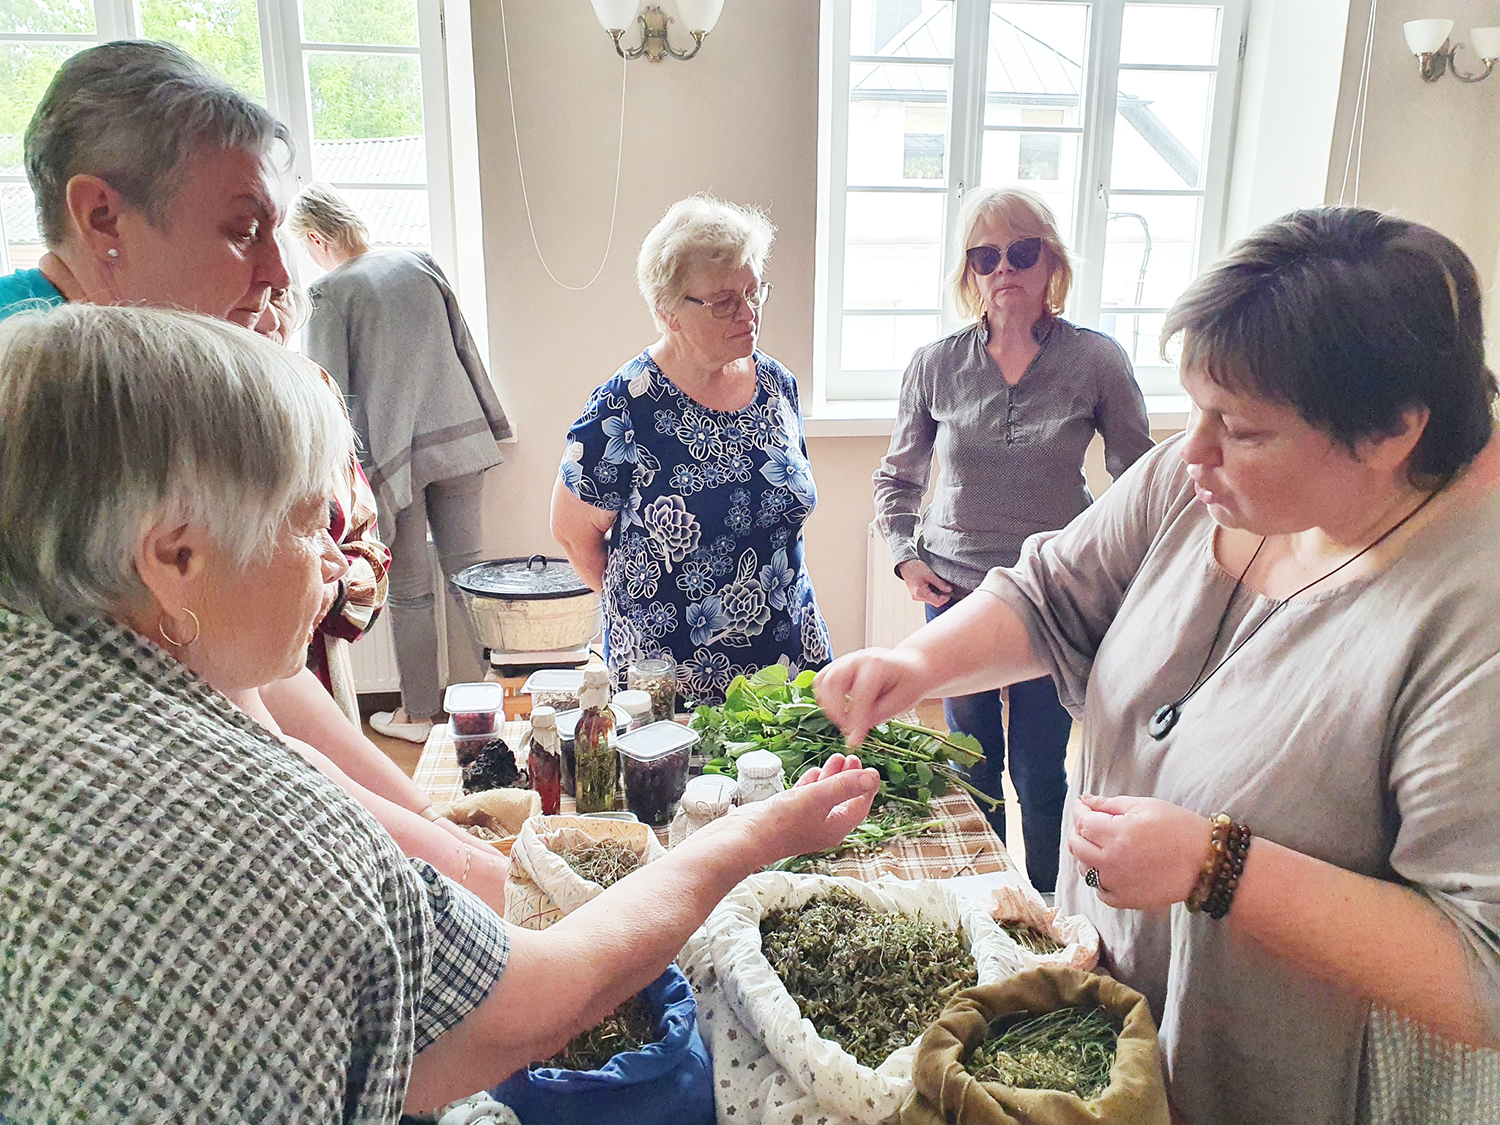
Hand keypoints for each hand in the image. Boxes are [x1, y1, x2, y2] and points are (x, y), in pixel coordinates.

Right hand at [742, 753, 878, 863]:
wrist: (745, 838)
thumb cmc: (781, 822)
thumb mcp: (818, 798)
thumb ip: (845, 786)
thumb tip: (873, 777)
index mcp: (835, 828)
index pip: (859, 806)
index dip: (866, 787)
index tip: (870, 769)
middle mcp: (823, 827)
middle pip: (844, 800)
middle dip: (850, 778)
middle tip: (852, 758)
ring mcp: (805, 822)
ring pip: (825, 797)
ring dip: (832, 777)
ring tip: (835, 758)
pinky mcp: (788, 815)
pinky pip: (807, 797)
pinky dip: (813, 784)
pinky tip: (814, 772)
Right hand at [815, 648, 930, 747]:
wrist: (911, 667)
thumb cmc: (908, 685)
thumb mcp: (898, 704)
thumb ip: (875, 716)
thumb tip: (851, 732)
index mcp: (878, 664)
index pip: (860, 693)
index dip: (856, 719)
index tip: (855, 741)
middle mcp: (858, 658)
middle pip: (834, 683)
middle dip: (837, 711)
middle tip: (849, 730)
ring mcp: (846, 659)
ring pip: (823, 681)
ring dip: (827, 706)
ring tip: (842, 721)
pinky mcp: (838, 665)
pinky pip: (821, 680)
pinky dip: (823, 697)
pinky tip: (836, 710)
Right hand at [897, 560, 952, 606]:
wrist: (905, 564)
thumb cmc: (915, 567)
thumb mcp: (930, 574)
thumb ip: (940, 583)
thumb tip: (949, 590)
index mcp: (920, 593)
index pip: (937, 602)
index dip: (946, 598)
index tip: (950, 591)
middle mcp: (917, 597)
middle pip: (934, 602)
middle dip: (942, 596)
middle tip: (948, 588)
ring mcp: (916, 596)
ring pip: (931, 599)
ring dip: (938, 594)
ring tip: (941, 585)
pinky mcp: (917, 593)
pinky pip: (928, 596)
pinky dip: (933, 592)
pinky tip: (935, 585)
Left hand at [1066, 793, 1209, 909]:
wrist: (1207, 864)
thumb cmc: (1180, 829)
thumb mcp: (1147, 806)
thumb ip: (1110, 804)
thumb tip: (1085, 800)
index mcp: (1117, 835)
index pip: (1082, 822)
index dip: (1080, 810)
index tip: (1083, 804)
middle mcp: (1111, 862)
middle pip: (1077, 846)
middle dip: (1079, 830)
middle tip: (1090, 822)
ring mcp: (1117, 884)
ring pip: (1084, 869)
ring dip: (1087, 854)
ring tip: (1102, 844)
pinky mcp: (1126, 900)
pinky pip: (1100, 891)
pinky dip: (1100, 878)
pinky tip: (1111, 868)